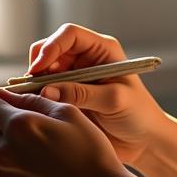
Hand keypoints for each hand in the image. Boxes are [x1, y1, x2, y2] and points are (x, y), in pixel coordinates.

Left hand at [0, 88, 137, 176]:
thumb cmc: (90, 150)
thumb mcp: (68, 113)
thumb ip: (33, 100)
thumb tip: (7, 94)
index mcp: (19, 126)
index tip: (2, 99)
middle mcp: (4, 152)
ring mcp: (5, 176)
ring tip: (24, 142)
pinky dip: (3, 163)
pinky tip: (28, 162)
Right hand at [25, 23, 168, 165]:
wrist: (143, 141)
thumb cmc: (139, 115)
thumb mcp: (113, 100)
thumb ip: (81, 93)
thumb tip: (47, 89)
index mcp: (102, 49)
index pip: (70, 35)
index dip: (51, 47)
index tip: (39, 68)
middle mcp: (86, 58)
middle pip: (51, 49)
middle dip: (39, 65)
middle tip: (32, 88)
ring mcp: (75, 76)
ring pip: (43, 69)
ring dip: (36, 82)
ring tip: (35, 100)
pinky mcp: (67, 94)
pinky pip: (44, 89)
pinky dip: (37, 95)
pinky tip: (38, 108)